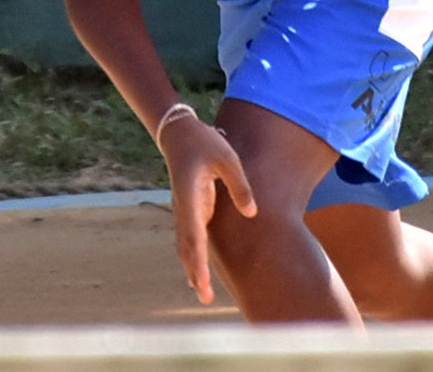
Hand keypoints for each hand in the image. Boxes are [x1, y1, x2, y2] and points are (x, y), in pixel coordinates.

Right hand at [158, 117, 257, 304]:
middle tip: (204, 298)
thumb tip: (252, 213)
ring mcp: (184, 210)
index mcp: (190, 197)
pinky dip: (193, 255)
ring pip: (186, 245)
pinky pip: (190, 237)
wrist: (180, 135)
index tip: (201, 280)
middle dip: (195, 273)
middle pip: (187, 247)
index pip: (194, 235)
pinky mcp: (189, 208)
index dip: (197, 260)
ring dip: (193, 268)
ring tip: (202, 292)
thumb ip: (240, 185)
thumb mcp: (228, 158)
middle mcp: (183, 208)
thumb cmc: (206, 143)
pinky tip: (199, 270)